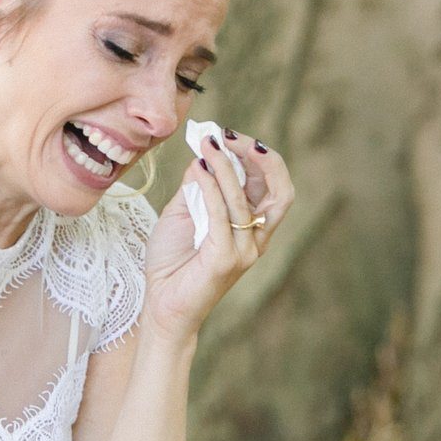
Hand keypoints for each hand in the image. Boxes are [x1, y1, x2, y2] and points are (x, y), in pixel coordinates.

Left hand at [142, 127, 291, 343]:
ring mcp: (244, 251)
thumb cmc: (172, 261)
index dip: (257, 156)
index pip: (273, 185)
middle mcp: (256, 239)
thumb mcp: (183, 212)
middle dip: (261, 158)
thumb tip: (204, 153)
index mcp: (253, 227)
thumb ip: (197, 186)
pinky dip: (210, 186)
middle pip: (280, 191)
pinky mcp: (225, 260)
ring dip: (225, 166)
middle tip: (232, 137)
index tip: (228, 135)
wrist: (160, 305)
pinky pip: (221, 215)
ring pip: (245, 199)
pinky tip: (196, 168)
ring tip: (206, 145)